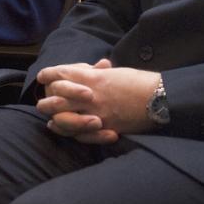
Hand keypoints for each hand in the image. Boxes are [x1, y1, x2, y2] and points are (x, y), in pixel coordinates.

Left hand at [35, 59, 159, 143]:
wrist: (160, 98)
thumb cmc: (140, 82)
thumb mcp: (115, 73)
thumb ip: (98, 73)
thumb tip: (92, 69)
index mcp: (93, 76)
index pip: (62, 74)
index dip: (49, 75)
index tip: (42, 76)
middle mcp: (90, 94)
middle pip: (56, 97)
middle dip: (47, 99)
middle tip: (43, 101)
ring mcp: (96, 112)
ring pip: (63, 118)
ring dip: (54, 117)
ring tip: (49, 118)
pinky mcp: (104, 128)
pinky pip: (79, 134)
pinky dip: (68, 132)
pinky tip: (60, 129)